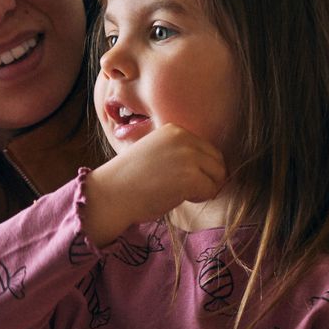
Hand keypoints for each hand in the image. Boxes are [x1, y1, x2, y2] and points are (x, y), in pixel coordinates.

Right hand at [83, 125, 225, 244]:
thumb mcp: (155, 153)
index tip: (177, 178)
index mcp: (174, 130)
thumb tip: (214, 166)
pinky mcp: (190, 176)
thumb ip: (179, 152)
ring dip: (204, 188)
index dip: (199, 168)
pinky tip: (178, 197)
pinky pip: (211, 190)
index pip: (206, 148)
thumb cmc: (129, 181)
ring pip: (218, 175)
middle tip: (183, 189)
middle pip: (217, 160)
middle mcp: (183, 137)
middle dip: (206, 178)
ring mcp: (188, 155)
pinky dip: (199, 198)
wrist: (110, 194)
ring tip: (179, 192)